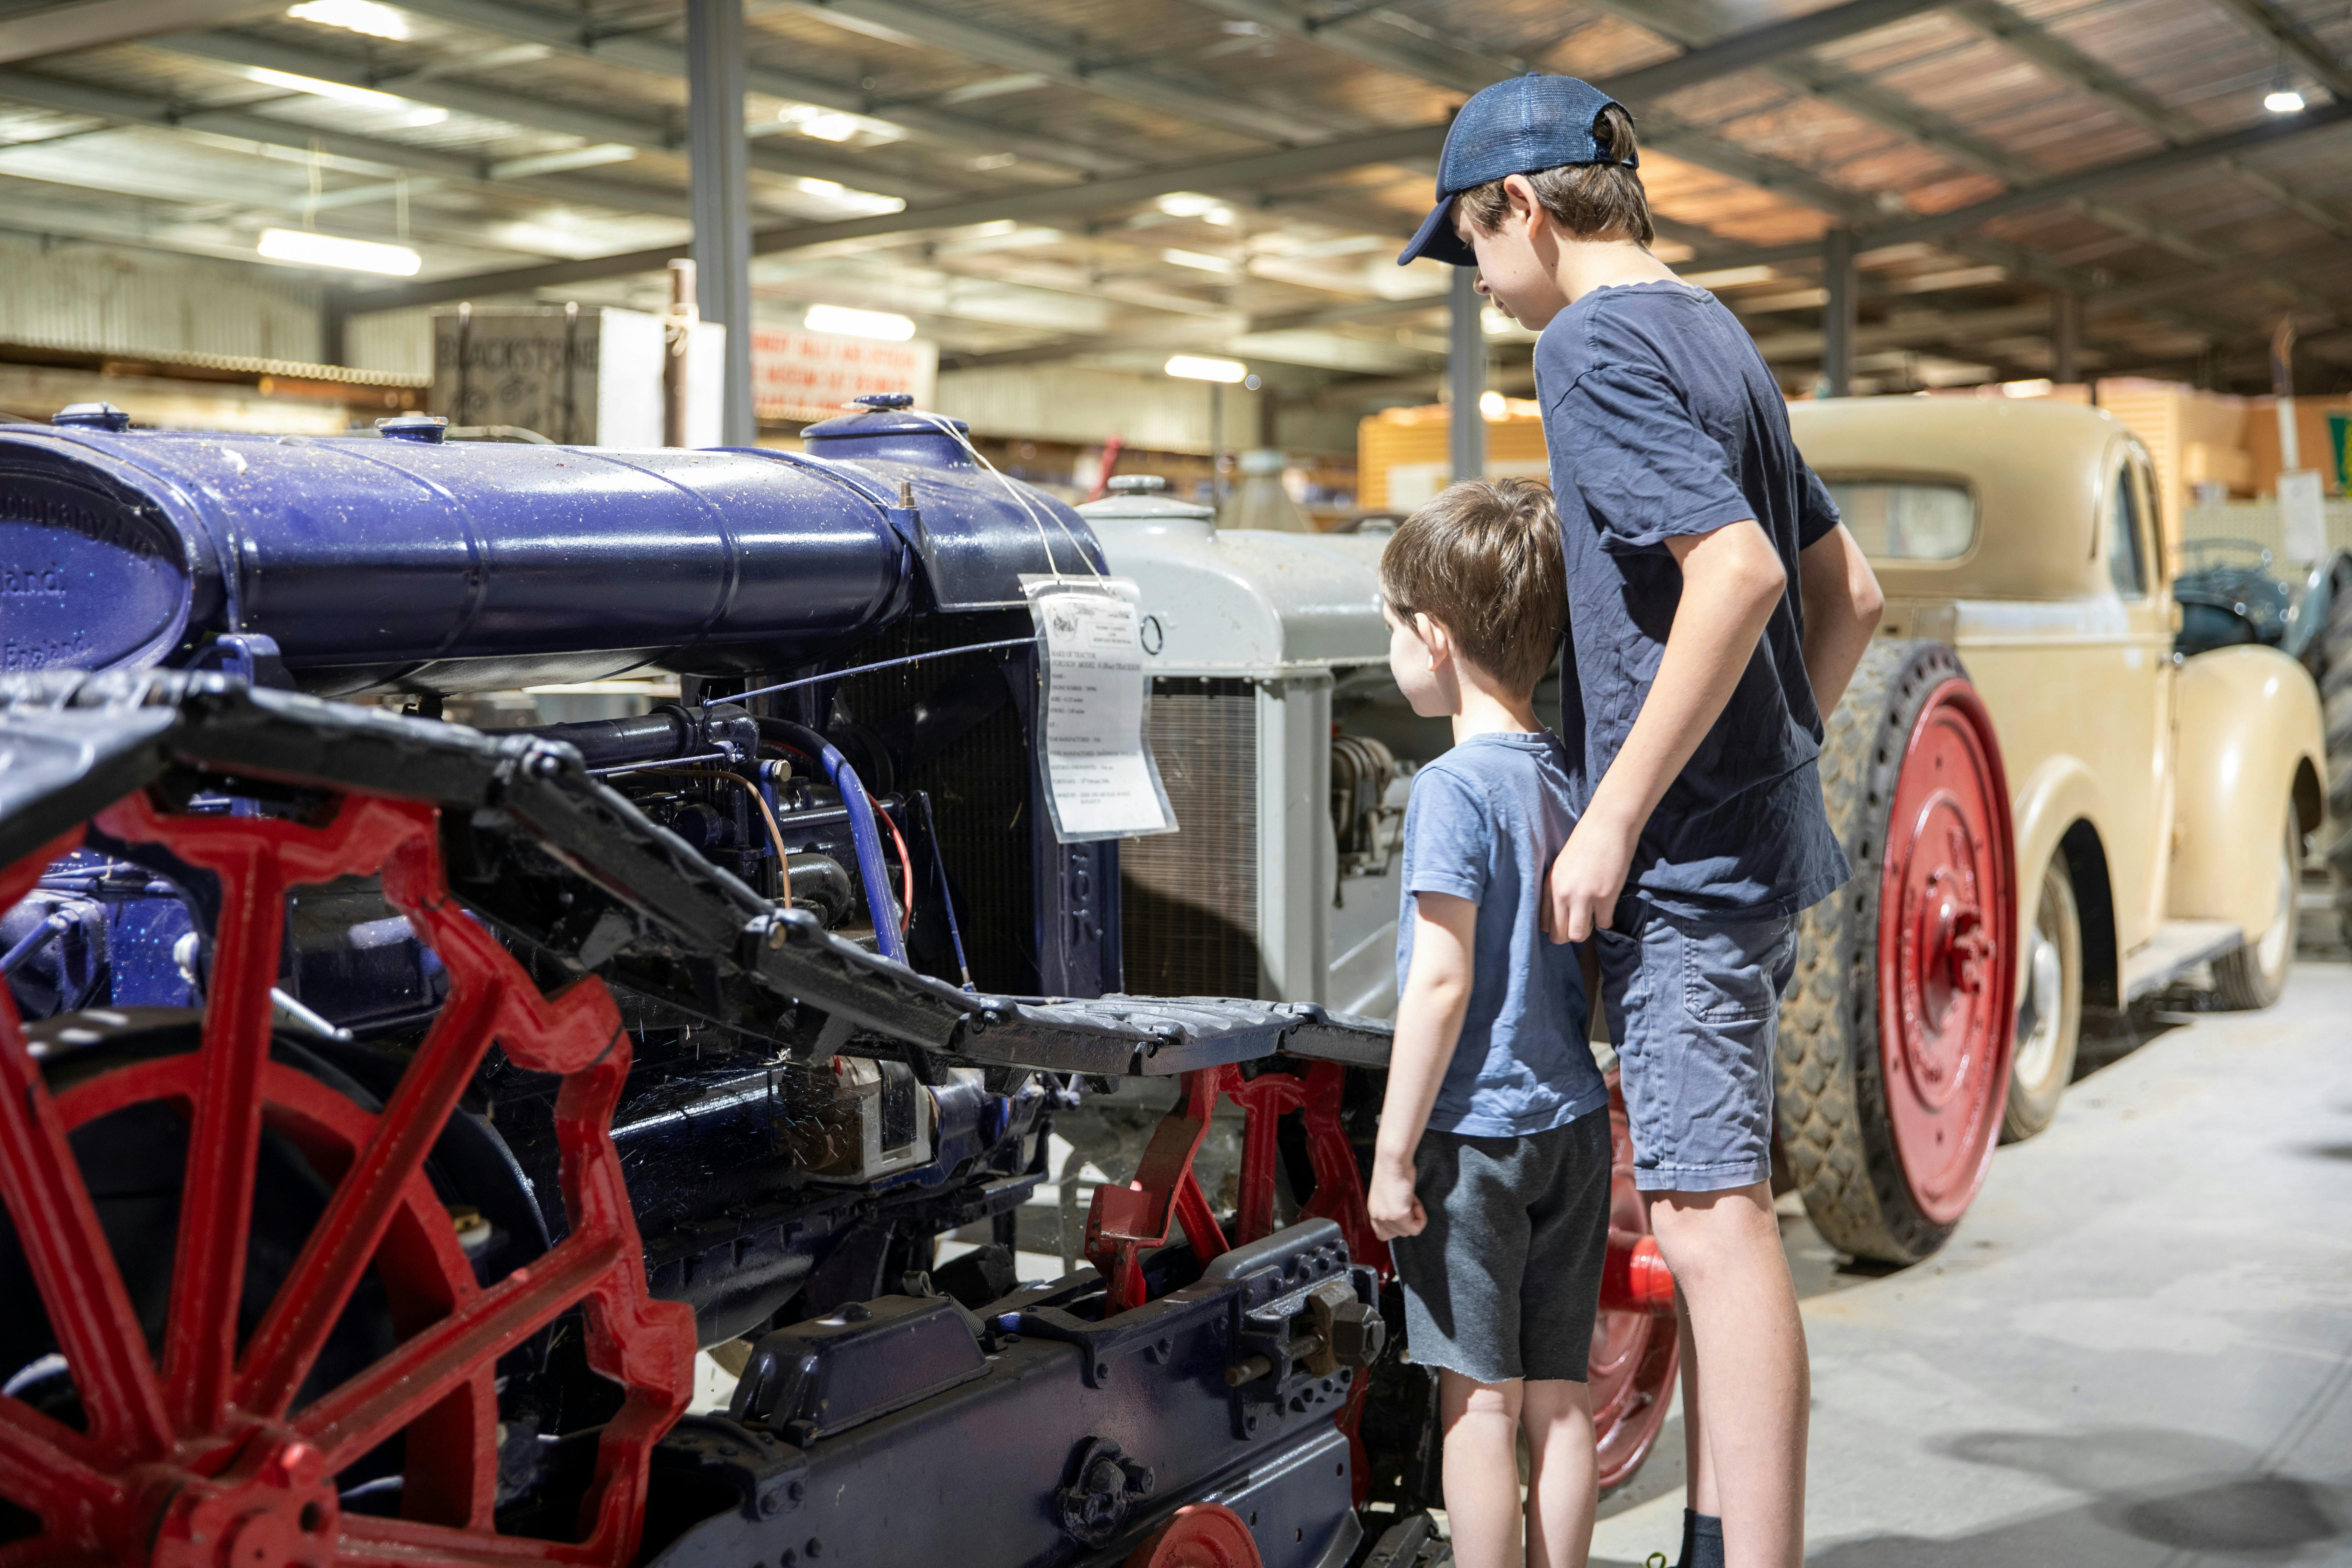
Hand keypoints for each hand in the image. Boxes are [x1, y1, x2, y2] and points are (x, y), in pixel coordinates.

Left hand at [1367, 1159, 1425, 1239]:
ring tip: (1410, 1198)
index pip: (1382, 1234)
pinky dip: (1421, 1216)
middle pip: (1398, 1234)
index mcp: (1374, 1212)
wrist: (1393, 1160)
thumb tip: (1406, 1219)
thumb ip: (1392, 1209)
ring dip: (1415, 1216)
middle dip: (1408, 1221)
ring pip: (1409, 1231)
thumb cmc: (1393, 1170)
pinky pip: (1416, 1227)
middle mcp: (1377, 1217)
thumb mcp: (1389, 1195)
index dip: (1397, 1227)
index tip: (1404, 1212)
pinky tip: (1414, 1200)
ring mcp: (1387, 1218)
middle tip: (1408, 1202)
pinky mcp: (1399, 1216)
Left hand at [1545, 809, 1638, 943]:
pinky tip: (1608, 907)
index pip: (1543, 924)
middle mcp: (1562, 894)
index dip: (1557, 926)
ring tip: (1594, 916)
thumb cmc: (1587, 842)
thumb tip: (1563, 913)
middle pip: (1558, 936)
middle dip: (1570, 934)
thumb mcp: (1562, 866)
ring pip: (1579, 935)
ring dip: (1588, 930)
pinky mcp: (1605, 897)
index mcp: (1549, 885)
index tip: (1568, 920)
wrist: (1608, 825)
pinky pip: (1604, 925)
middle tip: (1582, 922)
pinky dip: (1607, 920)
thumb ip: (1559, 889)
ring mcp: (1583, 897)